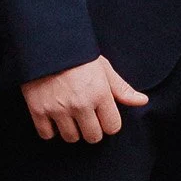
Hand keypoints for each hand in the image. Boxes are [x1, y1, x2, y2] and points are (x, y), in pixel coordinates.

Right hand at [22, 57, 147, 143]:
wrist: (45, 43)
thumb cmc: (77, 55)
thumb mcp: (103, 68)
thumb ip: (122, 89)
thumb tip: (142, 101)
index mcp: (99, 93)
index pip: (112, 127)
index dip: (109, 123)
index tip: (102, 115)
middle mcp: (80, 104)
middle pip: (93, 137)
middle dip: (92, 129)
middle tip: (86, 117)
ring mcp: (58, 109)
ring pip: (71, 138)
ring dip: (71, 130)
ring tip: (69, 115)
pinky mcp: (38, 110)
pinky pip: (47, 135)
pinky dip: (50, 129)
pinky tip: (53, 117)